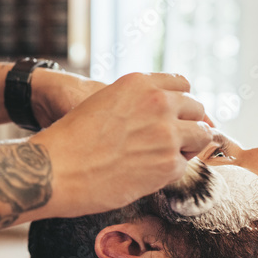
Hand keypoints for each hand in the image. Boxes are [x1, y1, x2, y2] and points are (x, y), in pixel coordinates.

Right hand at [31, 72, 213, 217]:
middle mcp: (158, 102)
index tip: (174, 117)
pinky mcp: (169, 163)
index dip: (179, 103)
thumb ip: (135, 102)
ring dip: (187, 147)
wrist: (55, 169)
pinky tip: (146, 174)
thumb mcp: (104, 102)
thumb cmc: (72, 140)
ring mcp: (167, 132)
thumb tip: (162, 117)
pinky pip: (185, 165)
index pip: (182, 84)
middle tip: (168, 142)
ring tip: (160, 159)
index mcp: (140, 83)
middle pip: (196, 108)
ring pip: (201, 135)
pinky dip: (171, 172)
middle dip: (186, 125)